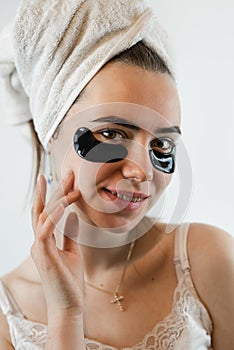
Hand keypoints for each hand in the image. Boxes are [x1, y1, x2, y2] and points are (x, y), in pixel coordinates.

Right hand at [31, 171, 83, 318]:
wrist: (69, 306)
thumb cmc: (70, 281)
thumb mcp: (73, 252)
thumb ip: (70, 234)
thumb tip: (74, 215)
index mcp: (44, 241)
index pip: (46, 213)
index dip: (51, 195)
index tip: (61, 179)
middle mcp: (38, 242)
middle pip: (43, 211)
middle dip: (53, 191)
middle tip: (66, 174)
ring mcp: (39, 248)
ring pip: (44, 216)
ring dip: (58, 199)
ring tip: (70, 185)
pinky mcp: (44, 255)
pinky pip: (46, 230)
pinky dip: (54, 215)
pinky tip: (65, 203)